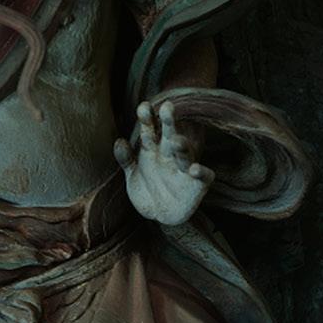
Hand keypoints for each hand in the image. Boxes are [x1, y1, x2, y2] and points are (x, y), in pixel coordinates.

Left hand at [115, 99, 212, 226]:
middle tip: (167, 107)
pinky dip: (201, 172)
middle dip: (168, 122)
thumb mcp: (132, 174)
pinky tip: (194, 169)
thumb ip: (125, 158)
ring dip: (181, 146)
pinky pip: (202, 177)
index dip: (147, 119)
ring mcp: (184, 169)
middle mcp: (169, 156)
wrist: (161, 215)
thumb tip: (119, 141)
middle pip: (169, 136)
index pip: (150, 131)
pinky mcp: (197, 185)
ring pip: (184, 154)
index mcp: (153, 150)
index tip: (143, 106)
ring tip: (176, 140)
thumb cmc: (148, 190)